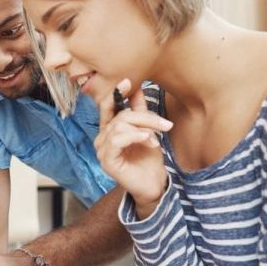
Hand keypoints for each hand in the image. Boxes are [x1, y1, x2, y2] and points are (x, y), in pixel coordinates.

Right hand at [95, 79, 172, 219]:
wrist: (153, 185)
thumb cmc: (148, 160)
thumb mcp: (147, 130)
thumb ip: (139, 111)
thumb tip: (138, 87)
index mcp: (109, 130)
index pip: (107, 107)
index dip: (115, 93)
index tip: (127, 81)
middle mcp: (101, 139)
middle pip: (119, 116)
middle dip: (144, 116)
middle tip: (165, 123)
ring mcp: (102, 150)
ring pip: (120, 126)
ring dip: (143, 127)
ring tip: (157, 136)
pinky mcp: (107, 161)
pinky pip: (118, 140)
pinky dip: (135, 136)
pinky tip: (148, 140)